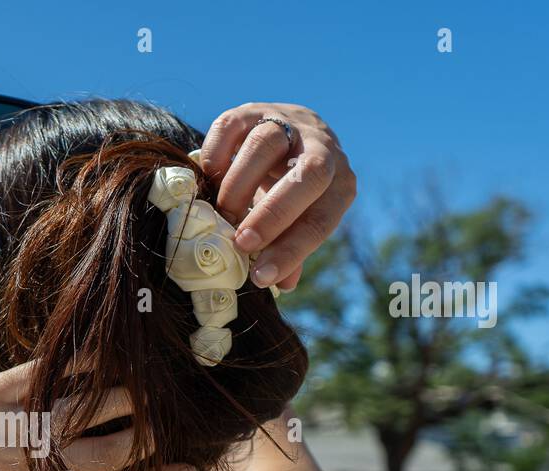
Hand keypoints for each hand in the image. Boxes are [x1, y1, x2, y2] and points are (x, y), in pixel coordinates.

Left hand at [0, 363, 196, 470]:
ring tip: (150, 396)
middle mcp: (38, 465)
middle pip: (115, 453)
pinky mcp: (7, 390)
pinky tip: (114, 358)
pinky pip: (60, 373)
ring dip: (131, 401)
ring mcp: (23, 424)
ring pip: (96, 410)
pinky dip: (91, 363)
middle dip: (153, 443)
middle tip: (176, 431)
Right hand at [195, 102, 357, 290]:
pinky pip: (231, 126)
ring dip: (238, 187)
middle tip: (240, 243)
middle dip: (273, 214)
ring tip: (221, 214)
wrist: (285, 133)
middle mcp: (320, 148)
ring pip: (265, 145)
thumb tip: (285, 283)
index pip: (321, 220)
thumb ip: (290, 249)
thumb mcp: (295, 221)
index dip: (291, 251)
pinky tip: (209, 178)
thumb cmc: (289, 191)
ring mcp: (286, 123)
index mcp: (339, 183)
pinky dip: (216, 156)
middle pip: (308, 175)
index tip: (260, 277)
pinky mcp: (250, 109)